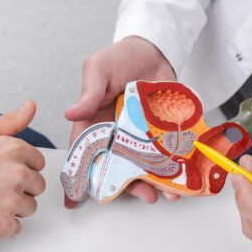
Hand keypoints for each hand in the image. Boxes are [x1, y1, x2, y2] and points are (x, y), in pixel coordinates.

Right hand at [0, 101, 45, 245]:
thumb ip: (8, 123)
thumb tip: (31, 106)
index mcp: (13, 150)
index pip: (38, 163)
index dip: (20, 169)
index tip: (1, 174)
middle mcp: (16, 174)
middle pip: (36, 186)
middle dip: (19, 189)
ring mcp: (11, 202)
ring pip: (29, 208)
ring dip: (12, 209)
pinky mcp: (3, 226)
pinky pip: (16, 229)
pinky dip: (1, 227)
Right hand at [64, 36, 176, 207]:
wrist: (154, 50)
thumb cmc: (119, 58)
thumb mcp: (98, 69)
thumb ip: (88, 93)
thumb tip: (70, 114)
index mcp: (94, 123)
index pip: (83, 153)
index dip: (77, 176)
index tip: (74, 200)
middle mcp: (116, 135)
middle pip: (116, 168)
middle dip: (125, 187)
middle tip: (141, 197)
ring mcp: (140, 137)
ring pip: (142, 167)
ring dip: (151, 183)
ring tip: (163, 195)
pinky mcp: (160, 134)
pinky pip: (165, 155)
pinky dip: (173, 169)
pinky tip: (180, 180)